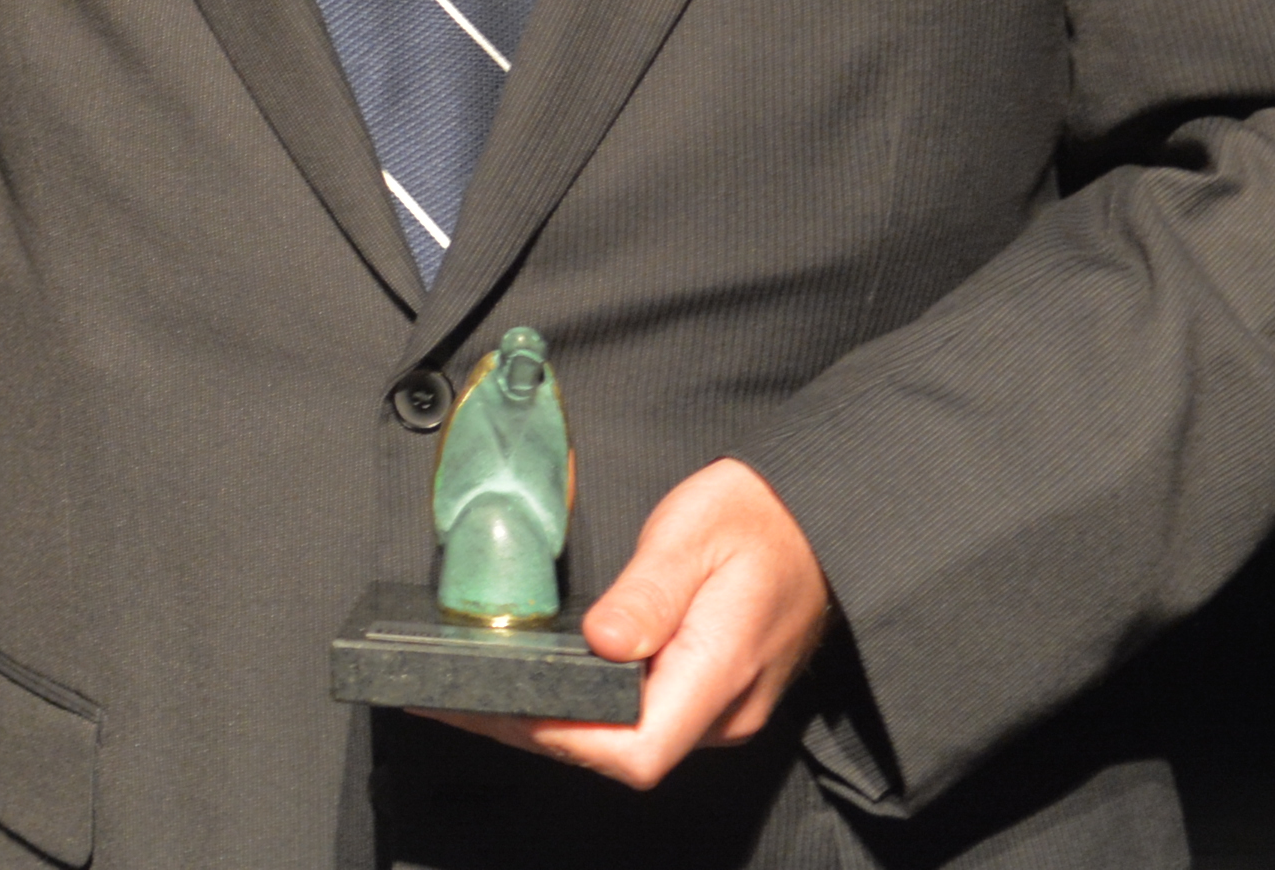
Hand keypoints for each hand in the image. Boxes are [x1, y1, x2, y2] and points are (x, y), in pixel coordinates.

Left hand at [429, 458, 829, 788]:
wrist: (817, 520)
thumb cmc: (760, 520)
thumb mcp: (696, 534)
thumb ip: (648, 593)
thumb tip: (601, 643)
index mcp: (721, 673)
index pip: (639, 750)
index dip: (566, 741)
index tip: (502, 709)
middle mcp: (723, 711)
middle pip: (621, 754)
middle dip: (537, 733)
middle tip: (458, 698)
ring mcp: (719, 710)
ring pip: (627, 743)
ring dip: (554, 725)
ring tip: (480, 693)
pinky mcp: (708, 696)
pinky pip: (639, 721)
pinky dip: (583, 711)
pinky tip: (540, 684)